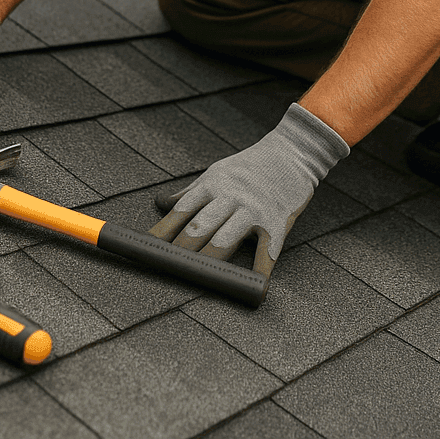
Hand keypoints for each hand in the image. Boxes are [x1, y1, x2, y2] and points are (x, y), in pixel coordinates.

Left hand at [149, 103, 349, 277]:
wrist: (293, 152)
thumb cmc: (251, 165)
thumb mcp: (217, 172)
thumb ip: (189, 192)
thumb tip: (159, 203)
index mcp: (212, 184)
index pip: (181, 211)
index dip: (161, 232)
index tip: (146, 250)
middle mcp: (230, 196)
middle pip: (198, 228)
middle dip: (179, 252)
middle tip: (166, 270)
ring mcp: (253, 210)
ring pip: (224, 240)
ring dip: (209, 262)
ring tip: (197, 280)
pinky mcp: (276, 221)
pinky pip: (266, 250)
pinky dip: (260, 271)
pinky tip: (254, 288)